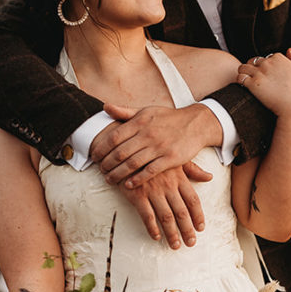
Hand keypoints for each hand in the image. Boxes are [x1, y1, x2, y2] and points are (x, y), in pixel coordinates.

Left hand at [92, 103, 221, 187]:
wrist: (195, 124)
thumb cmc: (168, 118)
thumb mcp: (146, 111)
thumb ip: (125, 112)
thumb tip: (105, 107)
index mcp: (140, 121)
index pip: (114, 137)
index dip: (102, 148)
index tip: (95, 156)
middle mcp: (148, 134)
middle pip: (120, 152)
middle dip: (107, 164)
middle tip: (100, 171)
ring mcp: (159, 147)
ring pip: (132, 164)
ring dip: (118, 174)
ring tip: (109, 180)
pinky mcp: (170, 159)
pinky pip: (149, 172)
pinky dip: (137, 179)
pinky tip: (128, 184)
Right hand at [121, 163, 211, 248]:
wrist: (127, 151)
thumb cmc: (152, 156)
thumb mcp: (174, 160)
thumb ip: (193, 170)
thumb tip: (210, 177)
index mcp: (179, 177)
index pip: (193, 200)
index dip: (198, 215)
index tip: (201, 228)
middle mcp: (168, 186)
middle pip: (181, 212)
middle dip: (187, 229)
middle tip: (191, 243)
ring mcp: (153, 191)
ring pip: (166, 216)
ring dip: (172, 233)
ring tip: (176, 245)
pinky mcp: (137, 195)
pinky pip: (147, 215)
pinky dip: (152, 227)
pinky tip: (156, 236)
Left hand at [236, 50, 290, 122]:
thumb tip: (289, 49)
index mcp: (278, 58)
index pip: (265, 57)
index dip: (264, 66)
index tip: (267, 76)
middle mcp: (268, 63)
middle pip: (252, 61)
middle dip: (252, 69)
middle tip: (255, 79)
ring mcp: (259, 73)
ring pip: (242, 67)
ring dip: (243, 73)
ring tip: (247, 81)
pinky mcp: (252, 84)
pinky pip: (239, 77)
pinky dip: (239, 81)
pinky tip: (244, 87)